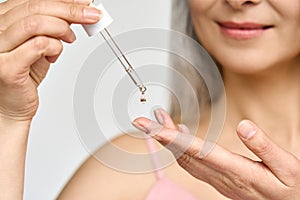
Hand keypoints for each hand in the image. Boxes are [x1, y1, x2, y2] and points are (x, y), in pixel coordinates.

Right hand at [0, 0, 100, 121]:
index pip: (32, 1)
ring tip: (71, 38)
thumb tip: (76, 13)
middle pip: (35, 7)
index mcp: (1, 21)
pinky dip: (55, 47)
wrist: (11, 107)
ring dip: (62, 28)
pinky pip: (38, 45)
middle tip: (92, 15)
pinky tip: (55, 55)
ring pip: (35, 24)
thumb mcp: (39, 46)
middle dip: (70, 10)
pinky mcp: (7, 67)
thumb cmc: (23, 78)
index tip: (85, 4)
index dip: (63, 1)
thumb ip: (52, 29)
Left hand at [132, 109, 299, 199]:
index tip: (152, 127)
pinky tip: (179, 133)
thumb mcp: (286, 167)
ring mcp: (217, 179)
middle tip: (143, 120)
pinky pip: (192, 162)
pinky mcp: (218, 178)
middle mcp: (220, 175)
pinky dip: (180, 147)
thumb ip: (264, 146)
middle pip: (183, 154)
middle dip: (160, 136)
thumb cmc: (289, 188)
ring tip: (158, 120)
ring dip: (168, 139)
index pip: (195, 151)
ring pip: (184, 158)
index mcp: (235, 171)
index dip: (171, 138)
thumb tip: (244, 126)